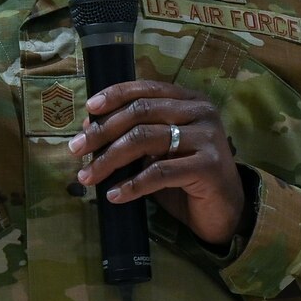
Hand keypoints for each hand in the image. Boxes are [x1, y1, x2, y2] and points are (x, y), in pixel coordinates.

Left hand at [68, 80, 247, 247]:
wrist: (225, 212)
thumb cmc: (186, 180)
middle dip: (102, 131)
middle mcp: (201, 113)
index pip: (146, 89)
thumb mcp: (155, 153)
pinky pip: (160, 172)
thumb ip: (130, 136)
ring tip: (88, 177)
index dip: (114, 95)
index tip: (88, 109)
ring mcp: (208, 138)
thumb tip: (88, 124)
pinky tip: (114, 195)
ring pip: (146, 139)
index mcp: (189, 101)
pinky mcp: (209, 166)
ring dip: (110, 159)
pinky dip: (132, 184)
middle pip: (141, 112)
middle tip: (76, 149)